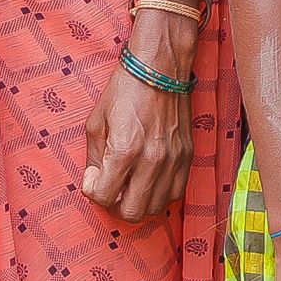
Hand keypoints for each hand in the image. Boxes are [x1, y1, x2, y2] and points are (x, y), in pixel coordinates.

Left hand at [80, 32, 194, 222]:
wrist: (160, 69)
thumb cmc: (125, 91)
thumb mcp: (96, 121)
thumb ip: (93, 157)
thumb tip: (93, 181)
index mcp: (124, 149)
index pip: (103, 196)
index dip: (92, 190)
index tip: (93, 178)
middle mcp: (151, 160)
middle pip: (131, 212)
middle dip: (114, 204)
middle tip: (110, 188)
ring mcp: (173, 161)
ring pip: (155, 208)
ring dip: (138, 202)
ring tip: (129, 185)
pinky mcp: (187, 157)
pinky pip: (175, 195)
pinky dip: (160, 195)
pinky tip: (149, 180)